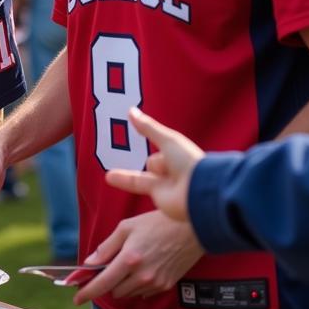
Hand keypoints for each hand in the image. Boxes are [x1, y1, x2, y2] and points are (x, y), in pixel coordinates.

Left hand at [72, 209, 203, 305]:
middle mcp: (142, 276)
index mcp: (129, 259)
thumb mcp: (126, 227)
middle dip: (107, 281)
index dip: (87, 292)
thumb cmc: (157, 223)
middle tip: (109, 265)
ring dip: (122, 283)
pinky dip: (137, 284)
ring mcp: (155, 283)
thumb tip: (88, 263)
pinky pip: (143, 292)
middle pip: (114, 291)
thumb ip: (106, 247)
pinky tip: (143, 267)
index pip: (102, 283)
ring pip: (128, 293)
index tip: (77, 298)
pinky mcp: (166, 286)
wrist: (192, 229)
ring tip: (130, 262)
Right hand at [104, 107, 204, 221]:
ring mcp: (166, 185)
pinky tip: (109, 178)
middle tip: (121, 156)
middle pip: (152, 165)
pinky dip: (124, 182)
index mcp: (180, 155)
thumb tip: (130, 110)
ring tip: (108, 175)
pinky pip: (138, 186)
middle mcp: (174, 171)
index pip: (162, 149)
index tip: (138, 138)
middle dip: (140, 162)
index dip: (154, 144)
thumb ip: (148, 127)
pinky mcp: (159, 198)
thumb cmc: (188, 162)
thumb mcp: (167, 140)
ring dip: (125, 176)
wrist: (200, 191)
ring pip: (141, 177)